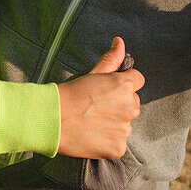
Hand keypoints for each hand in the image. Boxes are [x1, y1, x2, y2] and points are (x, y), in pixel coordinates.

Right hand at [56, 37, 143, 159]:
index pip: (138, 80)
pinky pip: (119, 143)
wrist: (52, 119)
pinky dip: (108, 141)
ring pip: (126, 124)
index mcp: (124, 86)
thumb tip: (120, 42)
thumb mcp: (93, 74)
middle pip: (133, 103)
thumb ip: (111, 59)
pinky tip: (93, 135)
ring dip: (115, 124)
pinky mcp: (118, 147)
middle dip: (120, 105)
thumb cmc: (70, 95)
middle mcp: (129, 107)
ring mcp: (125, 129)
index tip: (109, 91)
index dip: (123, 84)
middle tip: (96, 107)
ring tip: (93, 122)